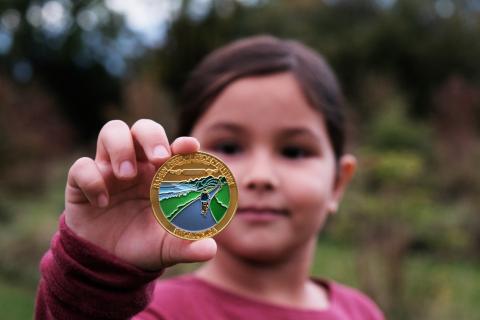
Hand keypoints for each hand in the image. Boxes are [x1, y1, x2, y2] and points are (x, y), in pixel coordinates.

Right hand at [65, 119, 216, 270]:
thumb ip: (188, 247)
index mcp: (162, 174)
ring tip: (126, 175)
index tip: (190, 148)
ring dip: (121, 148)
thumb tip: (210, 250)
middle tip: (158, 158)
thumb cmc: (144, 245)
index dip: (183, 144)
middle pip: (143, 129)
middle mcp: (137, 165)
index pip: (174, 147)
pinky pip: (81, 167)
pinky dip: (92, 179)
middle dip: (151, 137)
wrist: (108, 263)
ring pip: (112, 132)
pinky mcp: (82, 182)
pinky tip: (103, 202)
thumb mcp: (168, 248)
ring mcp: (109, 170)